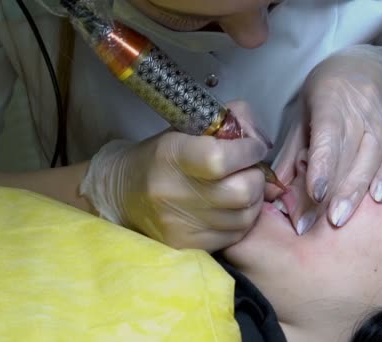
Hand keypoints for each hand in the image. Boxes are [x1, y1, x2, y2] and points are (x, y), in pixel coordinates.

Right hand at [80, 101, 268, 251]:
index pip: (221, 159)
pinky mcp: (188, 246)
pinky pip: (235, 235)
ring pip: (244, 217)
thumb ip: (227, 121)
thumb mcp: (186, 129)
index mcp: (171, 155)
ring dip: (254, 199)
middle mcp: (174, 193)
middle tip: (250, 170)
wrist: (123, 194)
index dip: (247, 152)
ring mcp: (181, 225)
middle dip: (256, 177)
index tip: (253, 147)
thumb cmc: (161, 156)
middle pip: (241, 192)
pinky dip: (243, 219)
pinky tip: (234, 208)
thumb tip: (258, 134)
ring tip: (244, 188)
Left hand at [268, 45, 381, 231]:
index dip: (323, 166)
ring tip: (345, 218)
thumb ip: (292, 151)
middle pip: (352, 154)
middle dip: (339, 190)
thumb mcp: (303, 113)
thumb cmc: (327, 94)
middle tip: (327, 222)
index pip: (328, 137)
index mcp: (331, 101)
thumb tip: (275, 189)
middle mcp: (360, 109)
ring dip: (359, 190)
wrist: (368, 68)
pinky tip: (379, 198)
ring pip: (374, 157)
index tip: (315, 194)